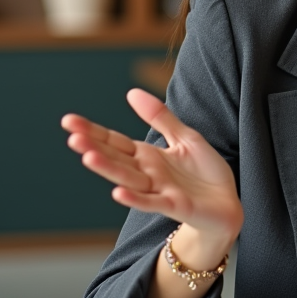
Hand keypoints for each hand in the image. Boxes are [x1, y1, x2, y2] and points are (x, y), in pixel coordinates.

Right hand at [61, 89, 243, 244]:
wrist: (227, 205)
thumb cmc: (204, 173)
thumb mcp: (184, 137)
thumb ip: (159, 117)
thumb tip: (130, 92)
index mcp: (148, 156)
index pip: (115, 142)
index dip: (93, 132)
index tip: (68, 121)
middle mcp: (147, 173)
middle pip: (116, 158)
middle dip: (94, 148)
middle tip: (72, 137)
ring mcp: (158, 190)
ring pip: (128, 178)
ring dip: (109, 169)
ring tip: (87, 157)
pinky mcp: (174, 205)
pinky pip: (151, 202)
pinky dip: (135, 198)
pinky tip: (117, 192)